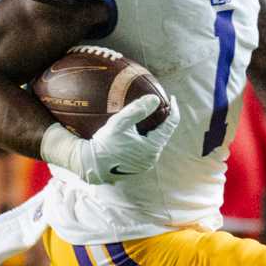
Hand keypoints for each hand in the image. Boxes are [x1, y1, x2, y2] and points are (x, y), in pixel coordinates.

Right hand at [42, 91, 179, 185]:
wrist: (92, 164)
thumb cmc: (105, 143)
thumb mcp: (120, 123)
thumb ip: (138, 110)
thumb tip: (155, 99)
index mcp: (152, 147)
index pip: (170, 125)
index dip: (173, 109)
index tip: (172, 98)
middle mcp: (152, 157)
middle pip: (164, 134)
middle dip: (164, 119)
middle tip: (159, 106)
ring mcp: (146, 163)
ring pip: (156, 142)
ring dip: (155, 129)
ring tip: (150, 117)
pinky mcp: (138, 166)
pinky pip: (147, 149)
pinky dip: (147, 138)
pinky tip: (140, 131)